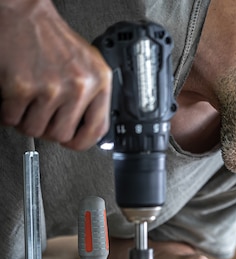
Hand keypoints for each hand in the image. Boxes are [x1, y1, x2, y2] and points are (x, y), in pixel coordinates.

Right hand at [0, 0, 110, 148]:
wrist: (23, 13)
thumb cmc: (52, 39)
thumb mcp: (87, 66)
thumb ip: (92, 96)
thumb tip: (88, 129)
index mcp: (99, 81)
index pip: (98, 130)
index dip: (81, 141)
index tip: (72, 141)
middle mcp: (79, 85)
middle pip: (62, 135)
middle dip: (46, 128)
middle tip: (40, 114)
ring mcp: (52, 87)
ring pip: (35, 130)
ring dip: (25, 120)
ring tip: (26, 102)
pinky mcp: (23, 87)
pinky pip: (11, 118)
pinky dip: (7, 112)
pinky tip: (12, 96)